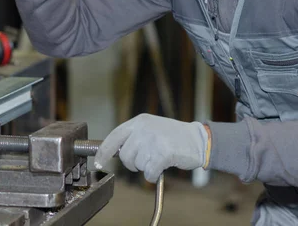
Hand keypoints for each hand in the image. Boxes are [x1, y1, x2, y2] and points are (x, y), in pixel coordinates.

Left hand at [94, 114, 208, 182]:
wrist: (199, 140)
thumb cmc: (173, 137)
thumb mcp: (151, 128)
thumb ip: (133, 136)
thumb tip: (112, 151)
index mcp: (139, 121)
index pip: (114, 137)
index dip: (103, 152)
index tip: (98, 163)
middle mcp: (144, 128)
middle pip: (125, 156)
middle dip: (133, 163)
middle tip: (146, 160)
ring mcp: (154, 140)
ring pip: (138, 165)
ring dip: (147, 168)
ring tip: (159, 158)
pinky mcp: (164, 153)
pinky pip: (150, 173)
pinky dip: (155, 175)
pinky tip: (163, 167)